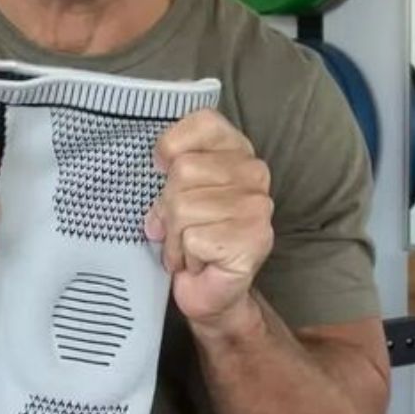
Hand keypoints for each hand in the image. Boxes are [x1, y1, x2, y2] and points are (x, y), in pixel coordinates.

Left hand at [144, 110, 273, 333]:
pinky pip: (193, 238)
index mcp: (236, 150)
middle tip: (178, 227)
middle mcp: (253, 172)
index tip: (162, 169)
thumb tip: (157, 168)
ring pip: (183, 207)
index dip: (171, 145)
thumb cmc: (192, 235)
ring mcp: (257, 206)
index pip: (203, 122)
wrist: (213, 291)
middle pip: (183, 170)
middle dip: (167, 206)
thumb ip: (170, 168)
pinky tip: (198, 261)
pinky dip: (184, 255)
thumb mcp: (176, 190)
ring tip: (188, 246)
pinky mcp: (252, 238)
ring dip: (174, 237)